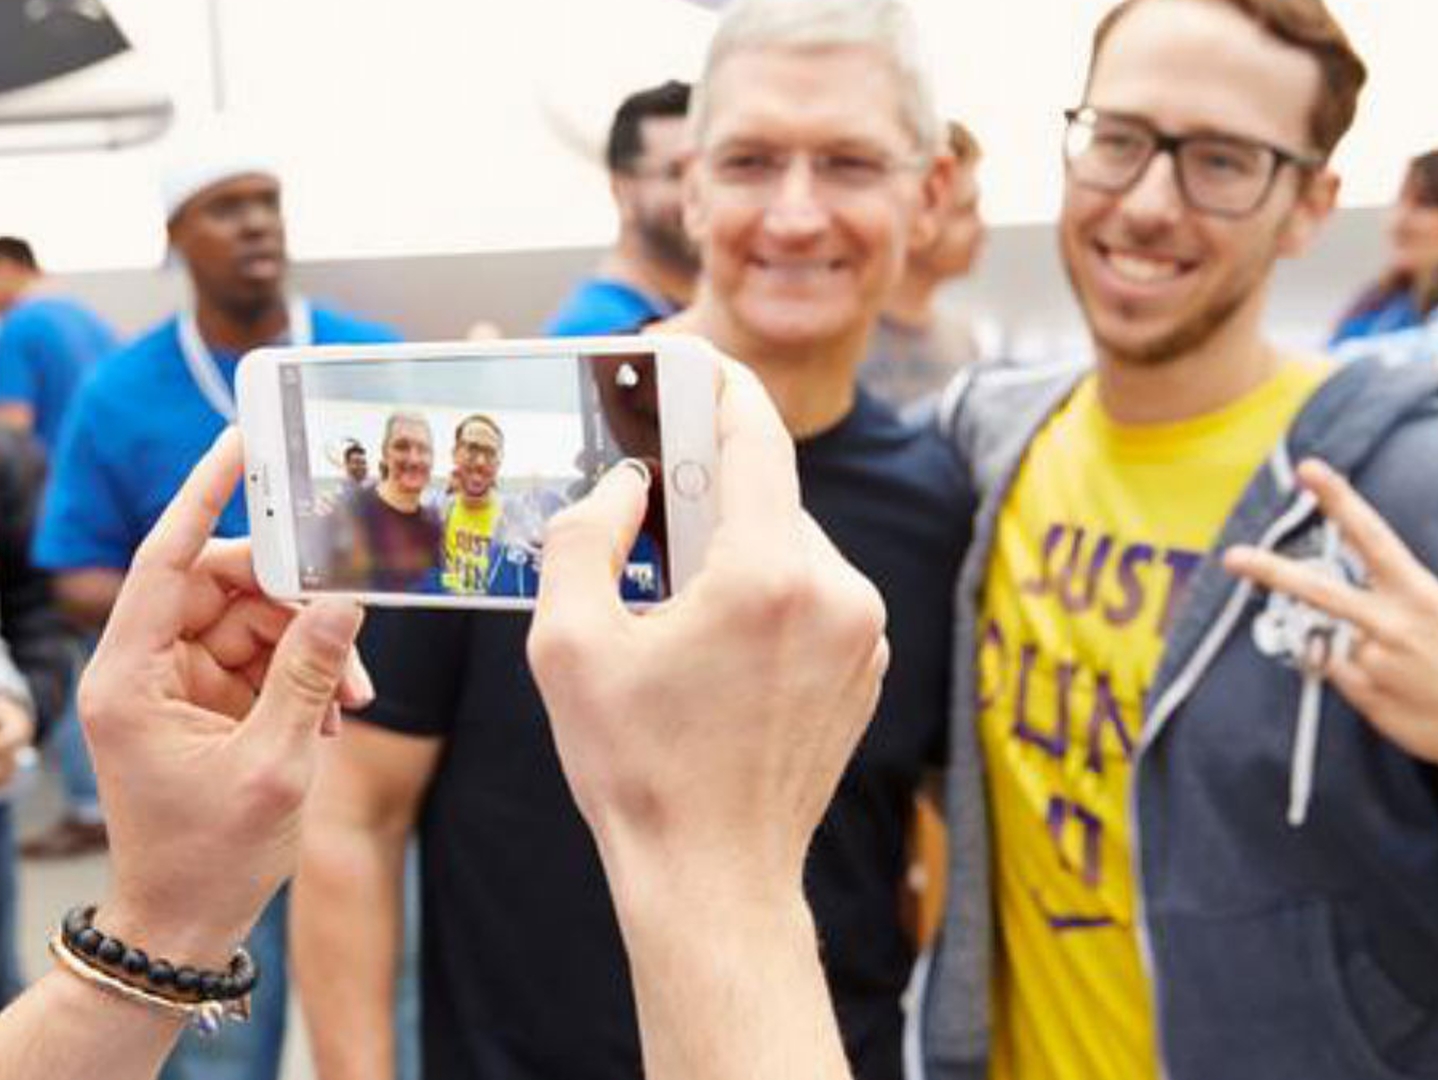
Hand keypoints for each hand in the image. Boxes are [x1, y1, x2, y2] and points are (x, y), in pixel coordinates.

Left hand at [80, 430, 372, 965]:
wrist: (182, 928)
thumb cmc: (206, 859)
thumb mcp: (272, 765)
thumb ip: (306, 675)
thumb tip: (339, 599)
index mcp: (127, 677)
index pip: (164, 560)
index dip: (202, 497)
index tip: (238, 443)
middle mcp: (141, 669)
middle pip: (224, 588)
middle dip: (295, 605)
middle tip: (352, 626)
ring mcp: (172, 686)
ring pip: (252, 624)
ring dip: (310, 651)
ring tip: (351, 703)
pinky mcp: (201, 706)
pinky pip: (260, 662)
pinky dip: (301, 681)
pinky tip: (332, 721)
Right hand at [528, 360, 890, 902]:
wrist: (713, 881)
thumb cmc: (637, 770)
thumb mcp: (569, 644)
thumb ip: (584, 539)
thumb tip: (622, 486)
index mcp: (767, 575)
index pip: (754, 438)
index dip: (720, 386)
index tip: (692, 361)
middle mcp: (837, 592)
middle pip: (764, 497)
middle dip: (704, 494)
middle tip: (645, 506)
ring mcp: (863, 632)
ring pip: (790, 545)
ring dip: (733, 550)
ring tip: (671, 602)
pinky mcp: (868, 665)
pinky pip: (814, 594)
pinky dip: (766, 594)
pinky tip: (714, 644)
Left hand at [1224, 458, 1437, 786]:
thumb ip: (1394, 607)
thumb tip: (1345, 616)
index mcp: (1421, 596)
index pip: (1373, 537)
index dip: (1340, 500)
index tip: (1310, 470)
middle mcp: (1392, 626)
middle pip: (1318, 590)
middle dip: (1271, 571)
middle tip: (1232, 556)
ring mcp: (1375, 663)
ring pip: (1334, 643)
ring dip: (1355, 651)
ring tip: (1406, 671)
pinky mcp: (1365, 698)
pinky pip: (1339, 675)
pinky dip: (1354, 677)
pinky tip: (1395, 689)